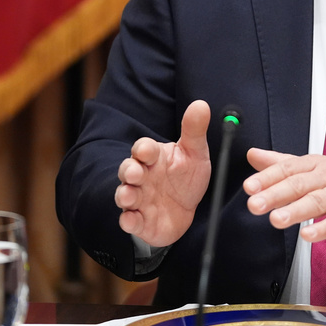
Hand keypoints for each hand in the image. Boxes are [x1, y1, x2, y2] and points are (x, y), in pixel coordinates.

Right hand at [115, 100, 211, 246]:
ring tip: (129, 196)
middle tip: (136, 173)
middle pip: (128, 170)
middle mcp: (142, 177)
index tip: (146, 150)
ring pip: (124, 194)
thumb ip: (195, 130)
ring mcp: (139, 199)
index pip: (143, 148)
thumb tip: (201, 104)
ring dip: (125, 195)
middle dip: (129, 171)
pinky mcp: (139, 220)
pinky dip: (128, 221)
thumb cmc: (186, 177)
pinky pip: (129, 220)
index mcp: (154, 157)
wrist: (187, 210)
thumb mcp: (195, 153)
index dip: (143, 149)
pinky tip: (131, 219)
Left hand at [243, 149, 325, 241]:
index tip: (250, 186)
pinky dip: (324, 228)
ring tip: (276, 219)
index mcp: (316, 164)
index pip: (288, 168)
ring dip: (296, 210)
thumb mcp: (313, 165)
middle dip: (275, 194)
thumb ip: (281, 163)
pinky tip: (308, 235)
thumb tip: (253, 155)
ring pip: (318, 201)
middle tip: (255, 204)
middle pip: (300, 184)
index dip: (268, 177)